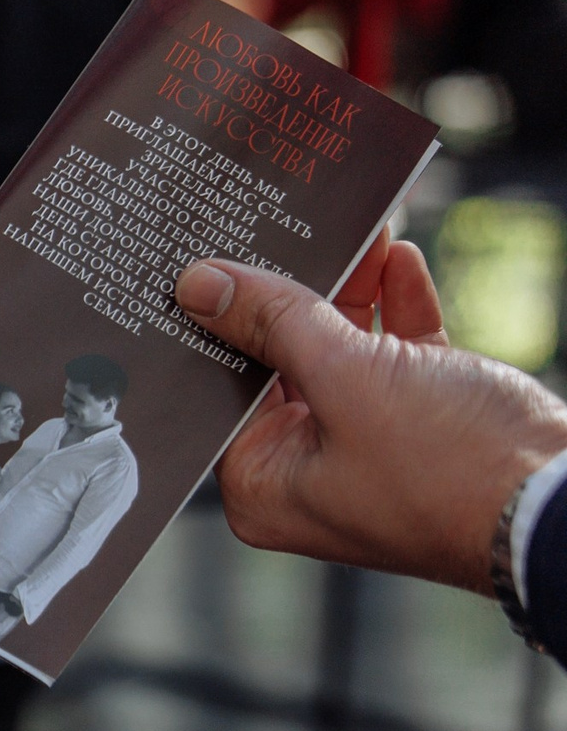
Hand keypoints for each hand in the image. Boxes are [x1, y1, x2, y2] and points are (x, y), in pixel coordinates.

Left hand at [175, 239, 566, 592]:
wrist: (561, 504)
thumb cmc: (448, 466)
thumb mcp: (345, 378)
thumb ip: (274, 323)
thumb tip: (200, 285)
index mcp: (263, 485)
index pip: (219, 391)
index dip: (215, 324)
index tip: (205, 261)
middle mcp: (307, 471)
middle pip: (278, 364)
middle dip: (288, 294)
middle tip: (275, 229)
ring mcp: (369, 446)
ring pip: (341, 350)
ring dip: (350, 288)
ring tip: (349, 227)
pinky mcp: (427, 423)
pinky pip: (399, 354)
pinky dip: (398, 306)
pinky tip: (396, 255)